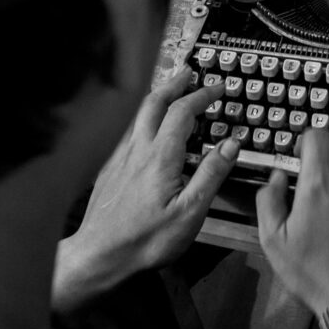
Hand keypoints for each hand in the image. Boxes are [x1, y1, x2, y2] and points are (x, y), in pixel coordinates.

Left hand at [52, 67, 237, 313]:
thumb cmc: (146, 240)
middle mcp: (137, 150)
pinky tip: (145, 129)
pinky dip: (142, 118)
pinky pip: (127, 132)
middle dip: (174, 83)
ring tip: (169, 90)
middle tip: (189, 72)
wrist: (98, 256)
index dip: (201, 95)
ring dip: (156, 96)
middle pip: (154, 103)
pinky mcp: (108, 170)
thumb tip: (230, 144)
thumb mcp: (190, 212)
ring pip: (137, 115)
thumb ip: (211, 174)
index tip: (217, 88)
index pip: (182, 112)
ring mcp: (119, 158)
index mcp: (160, 157)